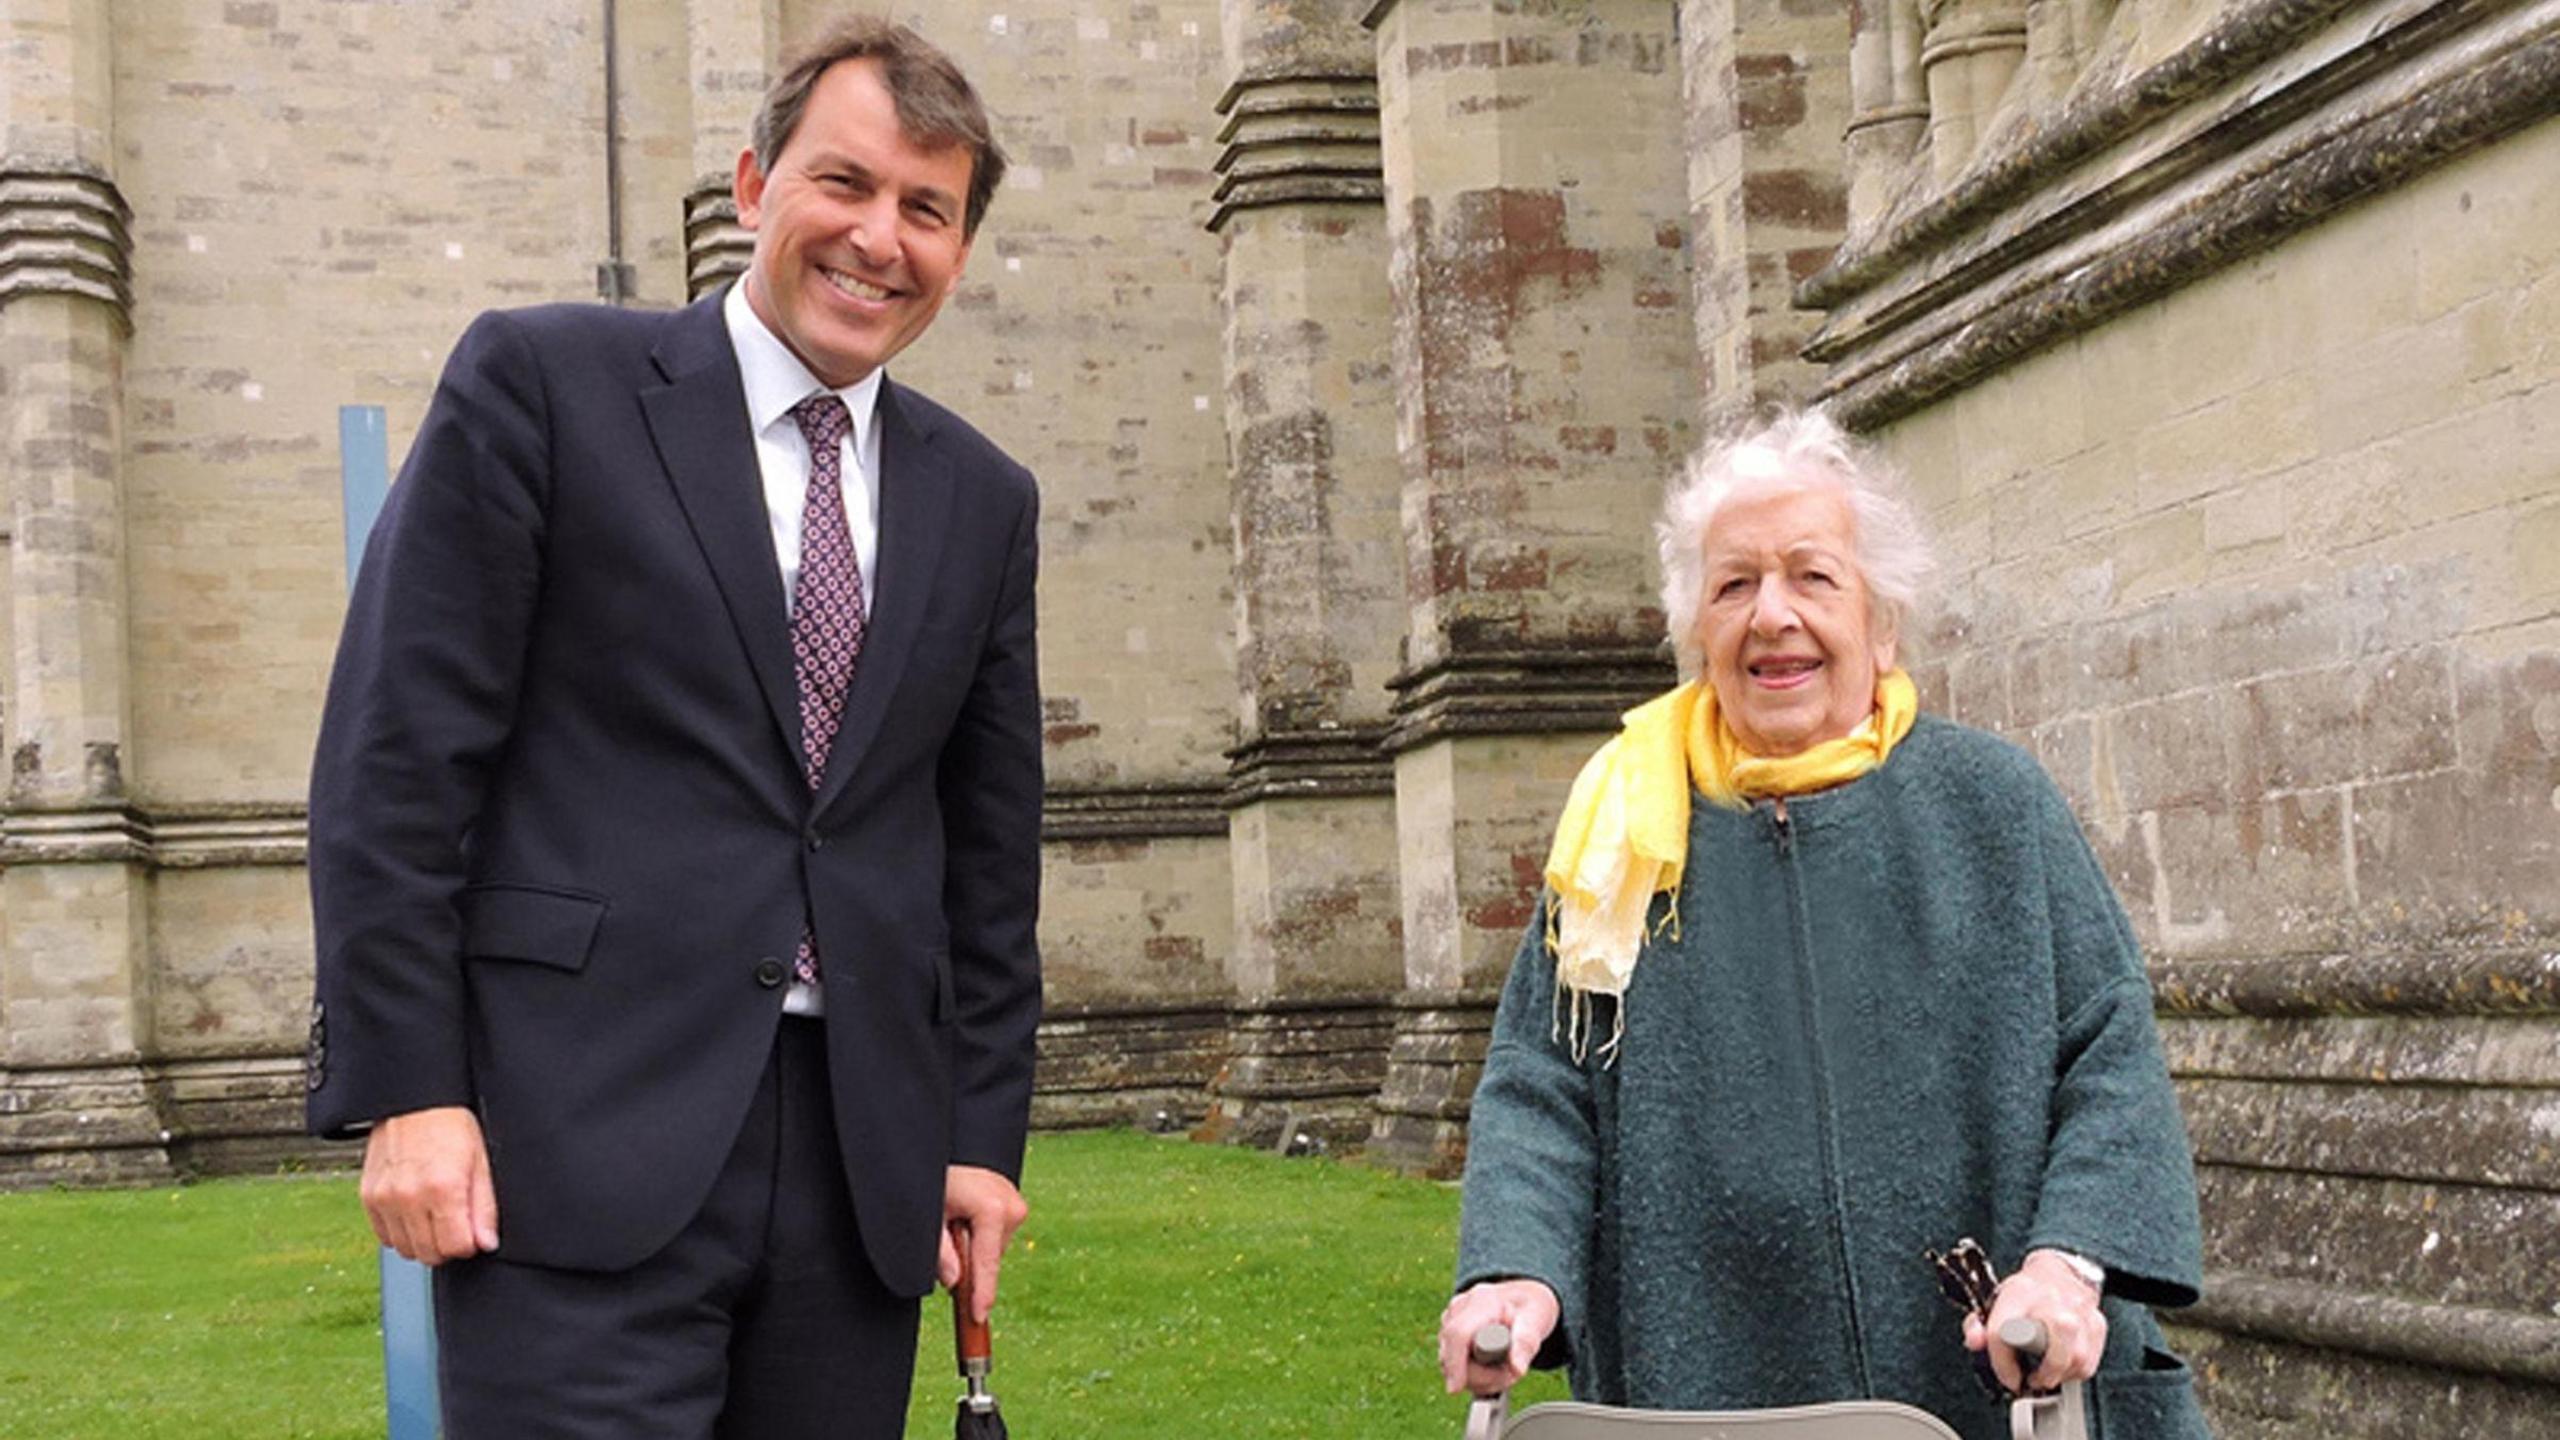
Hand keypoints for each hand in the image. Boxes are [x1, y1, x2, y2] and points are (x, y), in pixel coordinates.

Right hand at [360, 1105, 498, 1264]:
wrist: (414, 1102)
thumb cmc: (451, 1125)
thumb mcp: (480, 1162)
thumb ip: (484, 1208)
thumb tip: (485, 1243)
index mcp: (442, 1188)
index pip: (455, 1248)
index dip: (469, 1244)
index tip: (472, 1231)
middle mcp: (409, 1196)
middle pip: (429, 1254)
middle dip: (447, 1246)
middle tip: (455, 1223)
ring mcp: (385, 1198)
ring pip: (406, 1250)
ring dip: (423, 1242)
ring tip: (435, 1216)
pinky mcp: (368, 1197)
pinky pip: (385, 1237)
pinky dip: (401, 1233)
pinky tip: (415, 1213)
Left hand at [939, 1164, 1028, 1324]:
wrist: (942, 1154)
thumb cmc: (935, 1181)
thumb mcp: (929, 1219)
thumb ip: (940, 1253)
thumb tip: (954, 1282)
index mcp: (991, 1208)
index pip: (987, 1262)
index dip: (982, 1294)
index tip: (978, 1317)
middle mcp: (1010, 1204)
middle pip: (990, 1256)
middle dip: (970, 1264)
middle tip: (946, 1248)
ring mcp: (1015, 1202)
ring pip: (993, 1247)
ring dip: (974, 1248)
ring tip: (952, 1222)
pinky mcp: (1014, 1203)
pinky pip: (997, 1234)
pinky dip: (980, 1237)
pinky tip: (964, 1220)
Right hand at [1438, 1279, 1560, 1394]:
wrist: (1521, 1298)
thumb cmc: (1529, 1307)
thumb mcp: (1537, 1321)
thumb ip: (1526, 1343)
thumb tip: (1517, 1370)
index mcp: (1482, 1300)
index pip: (1458, 1334)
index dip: (1454, 1363)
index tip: (1456, 1389)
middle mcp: (1460, 1307)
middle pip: (1450, 1353)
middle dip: (1479, 1376)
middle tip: (1510, 1374)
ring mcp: (1450, 1320)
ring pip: (1448, 1361)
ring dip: (1477, 1377)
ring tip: (1505, 1368)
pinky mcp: (1448, 1334)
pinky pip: (1451, 1363)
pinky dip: (1471, 1374)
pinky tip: (1491, 1368)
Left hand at [1965, 1248, 2105, 1391]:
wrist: (2059, 1272)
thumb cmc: (2025, 1293)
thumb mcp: (1994, 1302)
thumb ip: (1977, 1325)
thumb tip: (1974, 1342)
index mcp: (2019, 1293)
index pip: (2004, 1333)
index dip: (2002, 1363)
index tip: (2009, 1377)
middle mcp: (2051, 1301)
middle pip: (2053, 1348)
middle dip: (2044, 1372)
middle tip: (2033, 1378)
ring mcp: (2078, 1312)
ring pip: (2076, 1360)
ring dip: (2059, 1375)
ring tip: (2047, 1371)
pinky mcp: (2097, 1324)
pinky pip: (2089, 1362)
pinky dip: (2075, 1371)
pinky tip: (2063, 1364)